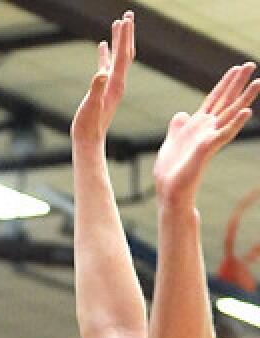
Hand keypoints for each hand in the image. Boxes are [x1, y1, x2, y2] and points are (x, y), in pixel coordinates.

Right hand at [71, 11, 133, 145]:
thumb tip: (100, 73)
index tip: (124, 19)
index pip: (122, 55)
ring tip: (118, 23)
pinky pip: (107, 65)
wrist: (89, 141)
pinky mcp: (103, 88)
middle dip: (127, 33)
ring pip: (118, 57)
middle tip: (128, 14)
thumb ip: (96, 89)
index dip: (123, 37)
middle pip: (126, 52)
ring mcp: (111, 85)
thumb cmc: (88, 126)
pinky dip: (106, 53)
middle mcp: (117, 82)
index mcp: (115, 84)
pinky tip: (102, 46)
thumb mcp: (90, 107)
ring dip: (119, 40)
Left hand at [153, 62, 259, 201]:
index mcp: (197, 126)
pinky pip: (224, 133)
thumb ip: (178, 127)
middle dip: (238, 83)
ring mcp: (209, 138)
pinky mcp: (207, 148)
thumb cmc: (172, 170)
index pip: (214, 99)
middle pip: (225, 101)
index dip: (224, 84)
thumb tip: (181, 114)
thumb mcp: (171, 141)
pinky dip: (236, 122)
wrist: (170, 191)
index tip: (236, 68)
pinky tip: (247, 112)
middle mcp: (207, 129)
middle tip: (251, 63)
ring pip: (230, 114)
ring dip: (245, 98)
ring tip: (259, 82)